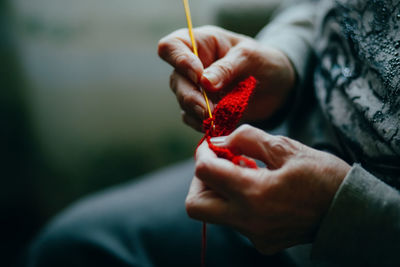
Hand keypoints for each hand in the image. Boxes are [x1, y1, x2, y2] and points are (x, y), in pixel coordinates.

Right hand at [158, 26, 295, 131]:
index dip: (179, 61)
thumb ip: (227, 67)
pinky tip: (218, 126)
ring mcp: (195, 89)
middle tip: (209, 110)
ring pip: (183, 102)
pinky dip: (203, 124)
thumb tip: (204, 83)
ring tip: (218, 119)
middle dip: (191, 96)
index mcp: (200, 43)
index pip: (171, 47)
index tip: (198, 75)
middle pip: (176, 80)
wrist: (277, 87)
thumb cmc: (263, 61)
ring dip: (198, 112)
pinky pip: (192, 119)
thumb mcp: (250, 57)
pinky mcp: (201, 109)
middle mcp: (192, 66)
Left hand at [186, 125, 350, 253]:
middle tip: (219, 163)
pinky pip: (235, 221)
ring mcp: (254, 235)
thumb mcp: (286, 148)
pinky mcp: (262, 242)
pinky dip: (236, 202)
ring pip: (214, 213)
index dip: (202, 153)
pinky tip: (258, 189)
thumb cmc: (323, 176)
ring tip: (246, 172)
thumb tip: (219, 141)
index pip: (204, 172)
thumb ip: (246, 139)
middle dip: (200, 180)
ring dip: (219, 189)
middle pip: (195, 205)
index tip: (211, 145)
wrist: (350, 212)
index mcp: (255, 193)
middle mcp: (249, 220)